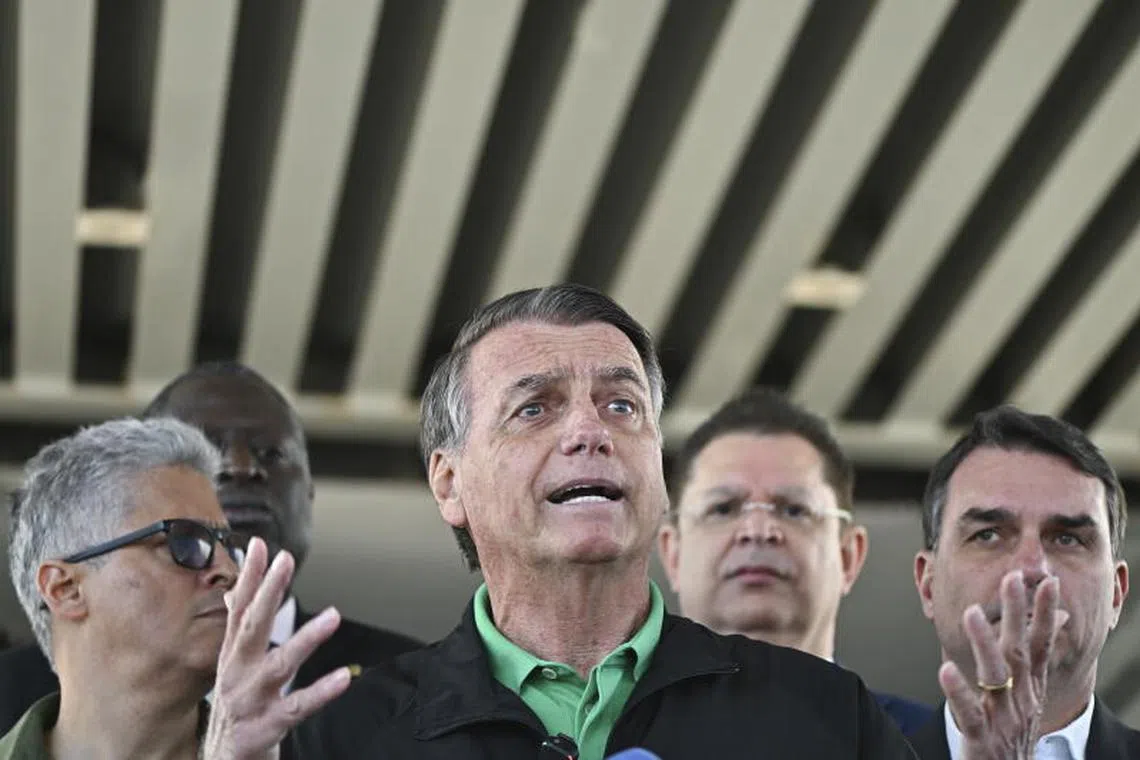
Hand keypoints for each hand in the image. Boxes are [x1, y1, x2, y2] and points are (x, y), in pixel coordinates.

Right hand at [201, 538, 351, 759]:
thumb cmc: (237, 707)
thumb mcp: (235, 664)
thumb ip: (239, 625)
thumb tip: (237, 587)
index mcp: (232, 655)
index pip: (239, 608)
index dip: (250, 576)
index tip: (261, 545)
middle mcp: (236, 673)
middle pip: (252, 627)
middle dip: (268, 591)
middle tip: (286, 561)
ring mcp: (248, 701)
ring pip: (279, 665)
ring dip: (306, 640)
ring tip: (333, 616)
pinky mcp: (264, 728)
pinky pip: (296, 707)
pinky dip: (319, 692)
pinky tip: (343, 677)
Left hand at [942, 570, 1060, 759]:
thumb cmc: (1011, 734)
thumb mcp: (1026, 697)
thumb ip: (1030, 662)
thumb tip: (1044, 623)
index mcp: (1031, 688)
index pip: (1042, 645)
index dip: (1046, 614)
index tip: (1049, 582)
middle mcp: (1021, 700)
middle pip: (1019, 651)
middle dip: (1017, 614)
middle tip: (1012, 579)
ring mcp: (1003, 719)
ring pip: (995, 677)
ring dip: (984, 643)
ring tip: (972, 613)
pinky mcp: (982, 738)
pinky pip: (970, 713)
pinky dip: (959, 692)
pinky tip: (946, 670)